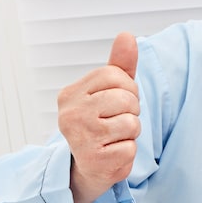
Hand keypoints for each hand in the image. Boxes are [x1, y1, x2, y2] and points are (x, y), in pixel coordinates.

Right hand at [59, 32, 140, 202]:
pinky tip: (112, 153)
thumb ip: (119, 65)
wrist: (89, 166)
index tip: (117, 102)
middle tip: (116, 122)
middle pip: (126, 98)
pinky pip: (131, 148)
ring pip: (132, 123)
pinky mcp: (95, 160)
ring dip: (131, 133)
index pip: (115, 75)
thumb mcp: (109, 91)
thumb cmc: (101, 123)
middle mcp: (70, 114)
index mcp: (71, 93)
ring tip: (114, 138)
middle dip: (131, 111)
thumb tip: (127, 35)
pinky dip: (128, 152)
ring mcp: (80, 138)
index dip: (127, 88)